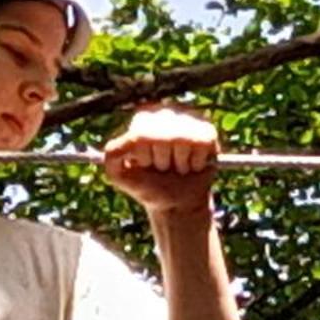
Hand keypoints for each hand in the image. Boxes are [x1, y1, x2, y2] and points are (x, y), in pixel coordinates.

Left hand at [102, 104, 217, 214]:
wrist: (176, 204)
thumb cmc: (148, 187)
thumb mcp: (120, 176)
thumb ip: (112, 157)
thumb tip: (117, 144)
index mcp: (142, 122)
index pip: (141, 136)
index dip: (145, 158)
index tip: (146, 166)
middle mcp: (164, 115)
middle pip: (162, 137)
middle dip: (162, 161)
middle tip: (163, 168)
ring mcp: (187, 121)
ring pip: (182, 140)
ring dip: (180, 164)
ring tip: (178, 168)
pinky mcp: (207, 132)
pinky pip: (201, 144)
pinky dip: (196, 163)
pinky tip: (192, 166)